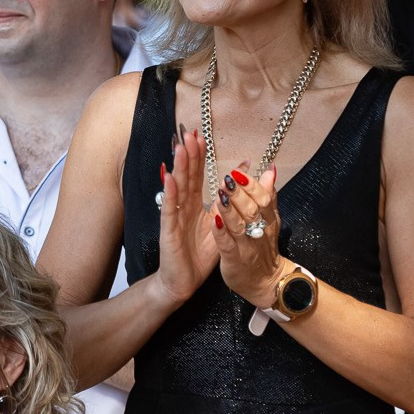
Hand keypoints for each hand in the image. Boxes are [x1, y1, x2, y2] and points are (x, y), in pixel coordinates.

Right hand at [152, 126, 218, 309]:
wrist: (183, 280)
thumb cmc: (199, 253)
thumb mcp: (220, 222)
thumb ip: (229, 198)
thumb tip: (245, 172)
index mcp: (195, 204)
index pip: (197, 175)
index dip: (199, 156)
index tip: (201, 135)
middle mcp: (183, 207)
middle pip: (186, 176)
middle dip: (188, 154)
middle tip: (190, 132)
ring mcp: (174, 217)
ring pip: (177, 188)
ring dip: (179, 167)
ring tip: (180, 147)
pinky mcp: (168, 231)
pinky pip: (169, 209)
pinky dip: (170, 193)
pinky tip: (170, 177)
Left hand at [213, 164, 284, 308]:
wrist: (264, 282)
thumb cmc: (263, 247)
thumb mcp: (270, 220)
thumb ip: (268, 195)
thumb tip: (270, 169)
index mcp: (268, 219)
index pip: (263, 198)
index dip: (251, 184)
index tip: (239, 171)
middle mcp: (259, 231)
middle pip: (252, 209)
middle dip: (239, 193)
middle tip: (228, 178)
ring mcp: (246, 246)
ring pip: (239, 225)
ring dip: (230, 208)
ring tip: (220, 193)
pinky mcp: (234, 260)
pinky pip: (227, 245)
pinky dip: (221, 232)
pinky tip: (214, 220)